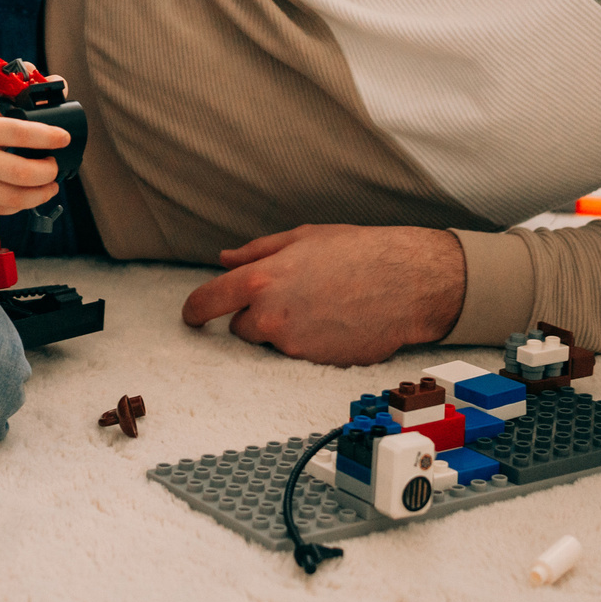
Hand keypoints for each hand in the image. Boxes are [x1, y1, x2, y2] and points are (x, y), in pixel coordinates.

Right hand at [0, 89, 67, 213]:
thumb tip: (7, 111)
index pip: (20, 133)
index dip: (48, 137)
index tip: (63, 138)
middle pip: (24, 173)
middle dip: (48, 172)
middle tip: (54, 166)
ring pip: (13, 198)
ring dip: (38, 195)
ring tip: (48, 188)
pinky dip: (15, 206)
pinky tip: (23, 198)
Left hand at [180, 224, 465, 366]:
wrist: (407, 283)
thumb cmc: (357, 252)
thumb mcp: (302, 238)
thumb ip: (257, 251)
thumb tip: (224, 260)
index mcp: (260, 278)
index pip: (208, 302)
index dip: (195, 310)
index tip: (192, 315)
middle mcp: (270, 315)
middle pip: (241, 329)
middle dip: (257, 317)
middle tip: (291, 297)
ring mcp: (292, 345)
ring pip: (272, 343)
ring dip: (285, 330)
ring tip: (321, 306)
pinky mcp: (315, 364)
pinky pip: (299, 355)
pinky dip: (309, 343)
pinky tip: (335, 321)